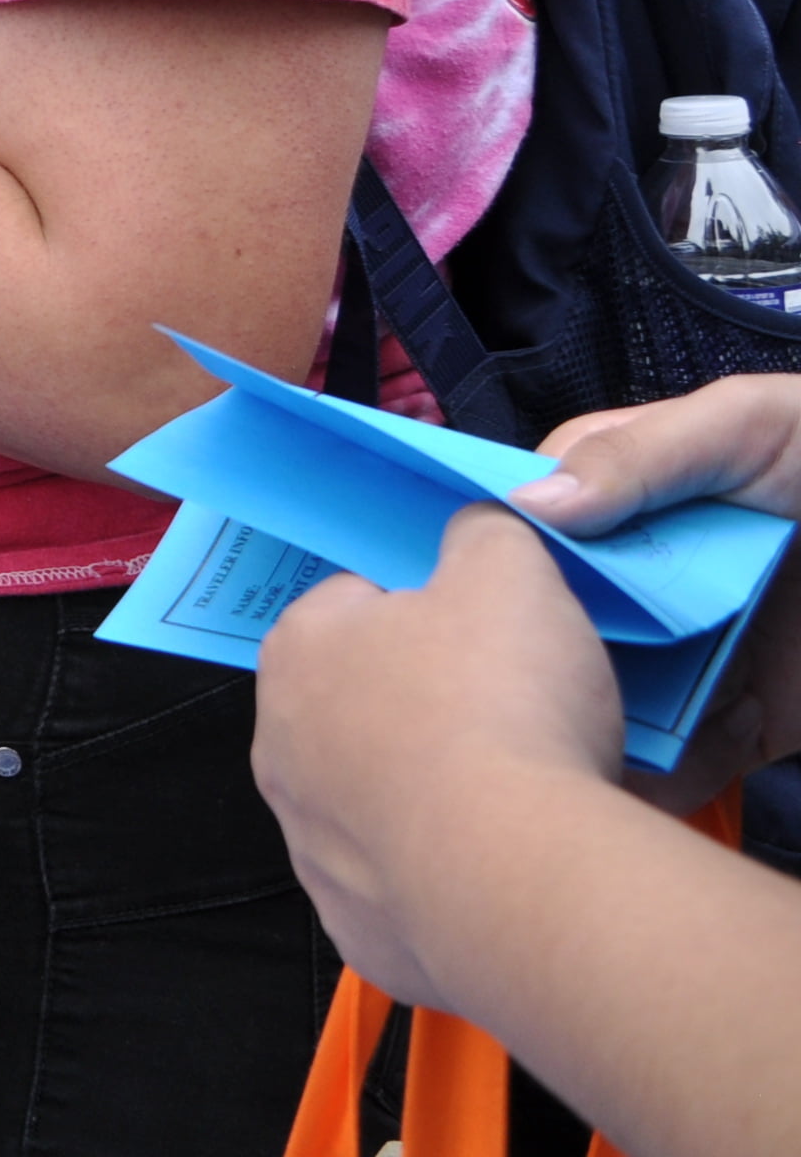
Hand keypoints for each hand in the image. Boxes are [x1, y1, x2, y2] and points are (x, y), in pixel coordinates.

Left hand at [254, 504, 625, 1009]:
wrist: (513, 877)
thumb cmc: (499, 707)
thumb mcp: (509, 570)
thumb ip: (483, 534)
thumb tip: (476, 528)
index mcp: (300, 649)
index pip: (351, 605)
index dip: (424, 613)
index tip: (481, 635)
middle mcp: (279, 746)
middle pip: (358, 706)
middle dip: (424, 707)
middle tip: (510, 715)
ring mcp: (309, 843)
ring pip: (375, 799)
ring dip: (432, 794)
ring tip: (517, 797)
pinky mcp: (355, 924)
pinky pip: (403, 885)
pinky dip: (447, 875)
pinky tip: (503, 866)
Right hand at [515, 375, 800, 802]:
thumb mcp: (748, 423)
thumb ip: (641, 453)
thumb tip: (532, 504)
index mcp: (627, 497)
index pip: (527, 521)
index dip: (486, 551)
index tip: (452, 581)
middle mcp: (645, 580)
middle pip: (554, 623)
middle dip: (528, 653)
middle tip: (505, 677)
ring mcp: (692, 654)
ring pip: (605, 697)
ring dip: (587, 719)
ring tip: (573, 732)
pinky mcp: (741, 722)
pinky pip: (681, 761)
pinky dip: (659, 776)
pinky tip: (655, 767)